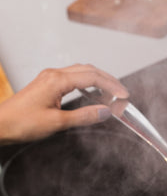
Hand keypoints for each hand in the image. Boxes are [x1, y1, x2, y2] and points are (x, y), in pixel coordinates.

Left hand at [0, 64, 128, 143]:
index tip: (124, 96)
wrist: (1, 125)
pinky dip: (88, 83)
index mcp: (57, 81)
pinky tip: (92, 93)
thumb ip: (84, 116)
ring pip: (81, 72)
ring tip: (111, 93)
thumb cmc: (22, 123)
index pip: (92, 77)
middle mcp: (54, 75)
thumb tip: (105, 112)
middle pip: (89, 70)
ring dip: (99, 80)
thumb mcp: (57, 123)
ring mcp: (50, 78)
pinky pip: (73, 78)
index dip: (111, 86)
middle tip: (122, 93)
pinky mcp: (48, 85)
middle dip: (108, 80)